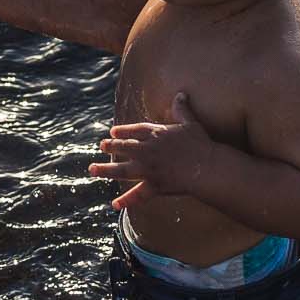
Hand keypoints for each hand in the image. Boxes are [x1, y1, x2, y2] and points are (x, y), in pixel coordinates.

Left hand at [88, 90, 214, 207]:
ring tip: (92, 169)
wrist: (208, 167)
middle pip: (124, 148)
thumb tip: (181, 93)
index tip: (112, 132)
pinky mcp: (154, 185)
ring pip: (122, 170)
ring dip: (105, 170)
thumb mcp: (190, 123)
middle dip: (111, 146)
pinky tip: (114, 205)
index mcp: (155, 134)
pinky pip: (138, 195)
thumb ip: (181, 109)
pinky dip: (127, 201)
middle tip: (101, 146)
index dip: (122, 132)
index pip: (134, 131)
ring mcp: (148, 169)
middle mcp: (147, 150)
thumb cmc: (201, 144)